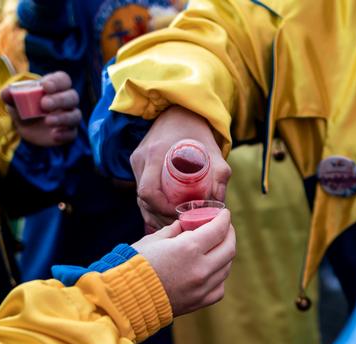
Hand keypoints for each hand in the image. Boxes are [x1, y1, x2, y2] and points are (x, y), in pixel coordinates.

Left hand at [1, 71, 80, 146]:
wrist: (26, 128)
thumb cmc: (24, 108)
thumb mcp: (15, 101)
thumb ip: (10, 96)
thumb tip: (6, 92)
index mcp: (55, 87)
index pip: (63, 79)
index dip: (57, 82)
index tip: (45, 86)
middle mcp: (66, 100)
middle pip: (72, 96)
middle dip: (59, 99)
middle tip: (44, 104)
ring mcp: (69, 116)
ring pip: (75, 115)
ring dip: (63, 117)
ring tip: (47, 121)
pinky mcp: (68, 132)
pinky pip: (72, 133)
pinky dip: (64, 134)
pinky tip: (54, 135)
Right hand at [130, 106, 230, 229]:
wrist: (179, 108)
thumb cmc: (196, 129)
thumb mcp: (212, 150)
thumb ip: (219, 175)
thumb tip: (220, 204)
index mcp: (155, 154)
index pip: (148, 192)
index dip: (161, 208)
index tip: (179, 214)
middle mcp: (141, 158)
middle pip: (143, 198)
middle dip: (159, 215)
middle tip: (180, 223)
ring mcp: (136, 161)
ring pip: (140, 196)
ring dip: (154, 212)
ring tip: (174, 223)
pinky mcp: (137, 163)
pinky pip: (141, 189)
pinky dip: (151, 205)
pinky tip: (162, 216)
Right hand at [131, 209, 235, 315]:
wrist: (125, 297)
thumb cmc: (134, 264)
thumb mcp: (152, 240)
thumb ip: (173, 231)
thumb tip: (184, 226)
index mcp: (188, 248)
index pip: (218, 229)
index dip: (223, 218)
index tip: (223, 213)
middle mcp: (200, 268)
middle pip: (229, 248)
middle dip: (229, 234)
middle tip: (224, 227)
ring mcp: (202, 287)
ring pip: (226, 268)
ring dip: (224, 254)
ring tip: (217, 247)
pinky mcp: (198, 302)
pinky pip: (219, 288)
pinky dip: (218, 277)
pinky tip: (211, 271)